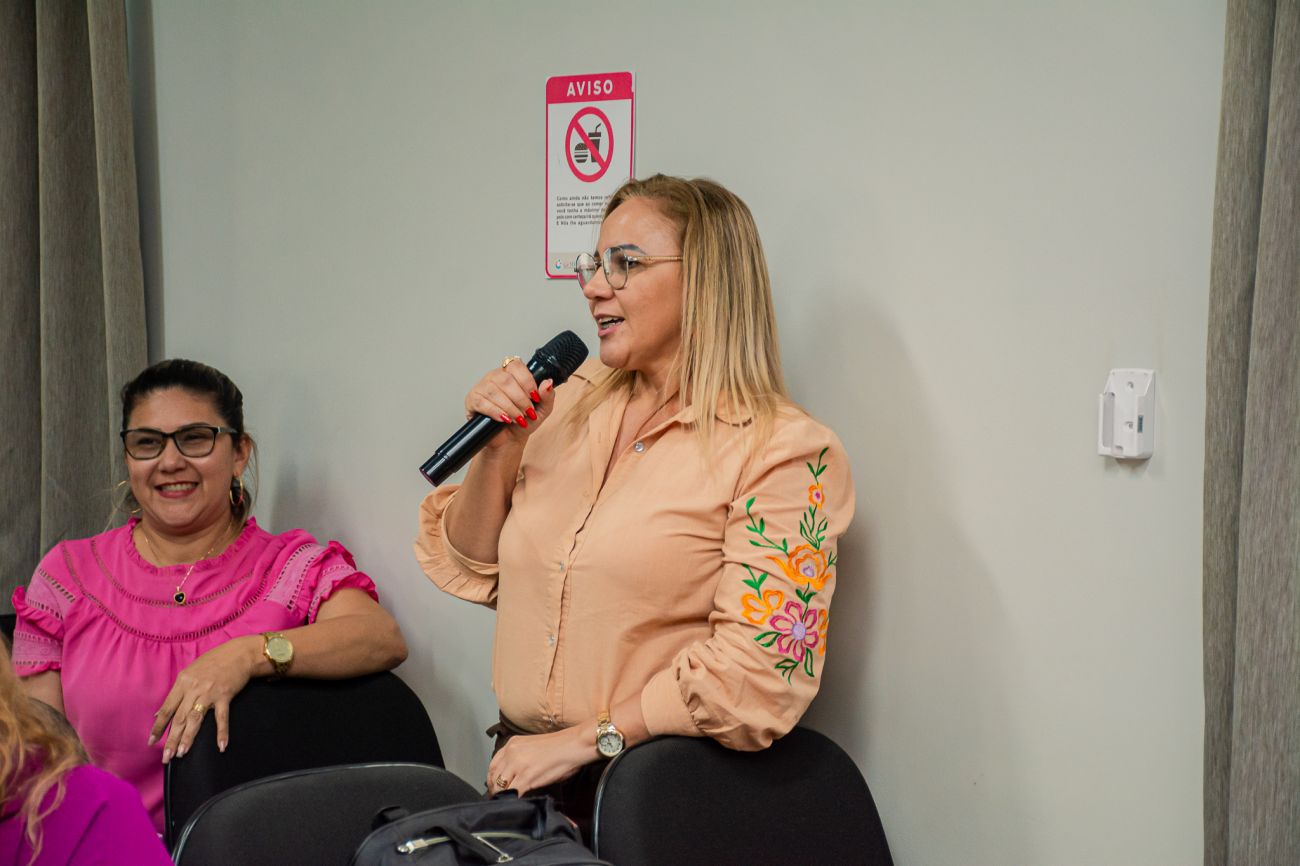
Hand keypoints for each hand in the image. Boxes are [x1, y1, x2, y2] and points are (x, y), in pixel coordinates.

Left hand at [149, 636, 256, 762]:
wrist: (239, 653)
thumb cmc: (214, 661)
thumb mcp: (190, 672)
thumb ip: (176, 692)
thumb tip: (160, 712)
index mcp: (182, 682)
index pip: (166, 709)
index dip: (158, 727)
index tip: (151, 742)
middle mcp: (193, 689)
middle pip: (179, 718)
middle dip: (171, 739)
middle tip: (166, 757)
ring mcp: (209, 693)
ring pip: (195, 719)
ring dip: (188, 738)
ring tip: (182, 753)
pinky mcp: (225, 696)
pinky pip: (221, 717)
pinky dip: (222, 732)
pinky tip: (221, 746)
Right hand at [464, 359, 556, 450]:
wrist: (510, 440)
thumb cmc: (524, 421)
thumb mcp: (542, 409)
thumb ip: (547, 395)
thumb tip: (547, 382)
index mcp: (511, 373)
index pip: (516, 365)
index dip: (527, 381)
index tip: (534, 397)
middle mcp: (495, 376)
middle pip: (505, 379)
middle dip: (520, 399)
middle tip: (528, 412)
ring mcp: (481, 387)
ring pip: (493, 390)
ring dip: (509, 407)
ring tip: (518, 418)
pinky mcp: (472, 400)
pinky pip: (482, 402)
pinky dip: (496, 412)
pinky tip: (504, 419)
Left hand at [485, 724, 594, 795]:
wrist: (573, 745)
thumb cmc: (560, 746)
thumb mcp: (532, 748)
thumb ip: (519, 760)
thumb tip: (514, 776)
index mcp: (512, 744)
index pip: (493, 765)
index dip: (492, 779)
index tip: (496, 787)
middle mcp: (511, 752)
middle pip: (494, 776)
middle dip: (495, 789)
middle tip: (500, 798)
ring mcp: (517, 765)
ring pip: (500, 786)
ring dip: (503, 796)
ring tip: (508, 801)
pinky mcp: (526, 777)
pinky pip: (513, 793)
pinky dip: (513, 799)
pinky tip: (517, 802)